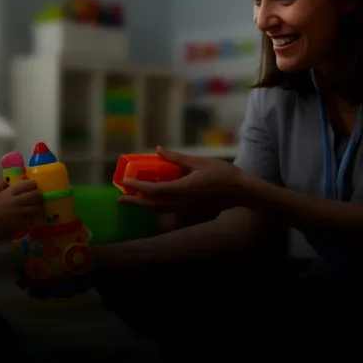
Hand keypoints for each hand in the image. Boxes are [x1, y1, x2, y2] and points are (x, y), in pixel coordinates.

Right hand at [0, 179, 44, 240]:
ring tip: (36, 208)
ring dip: (38, 207)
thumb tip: (6, 181)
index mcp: (10, 193)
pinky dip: (32, 218)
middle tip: (37, 197)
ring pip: (37, 208)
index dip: (32, 184)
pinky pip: (32, 219)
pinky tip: (28, 218)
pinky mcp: (21, 224)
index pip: (27, 184)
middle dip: (39, 195)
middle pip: (36, 195)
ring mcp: (21, 214)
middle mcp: (17, 202)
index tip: (33, 185)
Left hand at [117, 146, 249, 211]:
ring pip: (161, 210)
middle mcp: (183, 203)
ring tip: (132, 202)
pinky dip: (158, 209)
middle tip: (120, 199)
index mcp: (184, 189)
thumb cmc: (223, 174)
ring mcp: (188, 210)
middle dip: (136, 202)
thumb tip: (158, 149)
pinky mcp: (192, 213)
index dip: (138, 188)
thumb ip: (177, 158)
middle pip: (153, 205)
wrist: (242, 192)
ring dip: (145, 206)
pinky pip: (170, 212)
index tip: (126, 183)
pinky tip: (153, 205)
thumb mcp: (200, 162)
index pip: (155, 190)